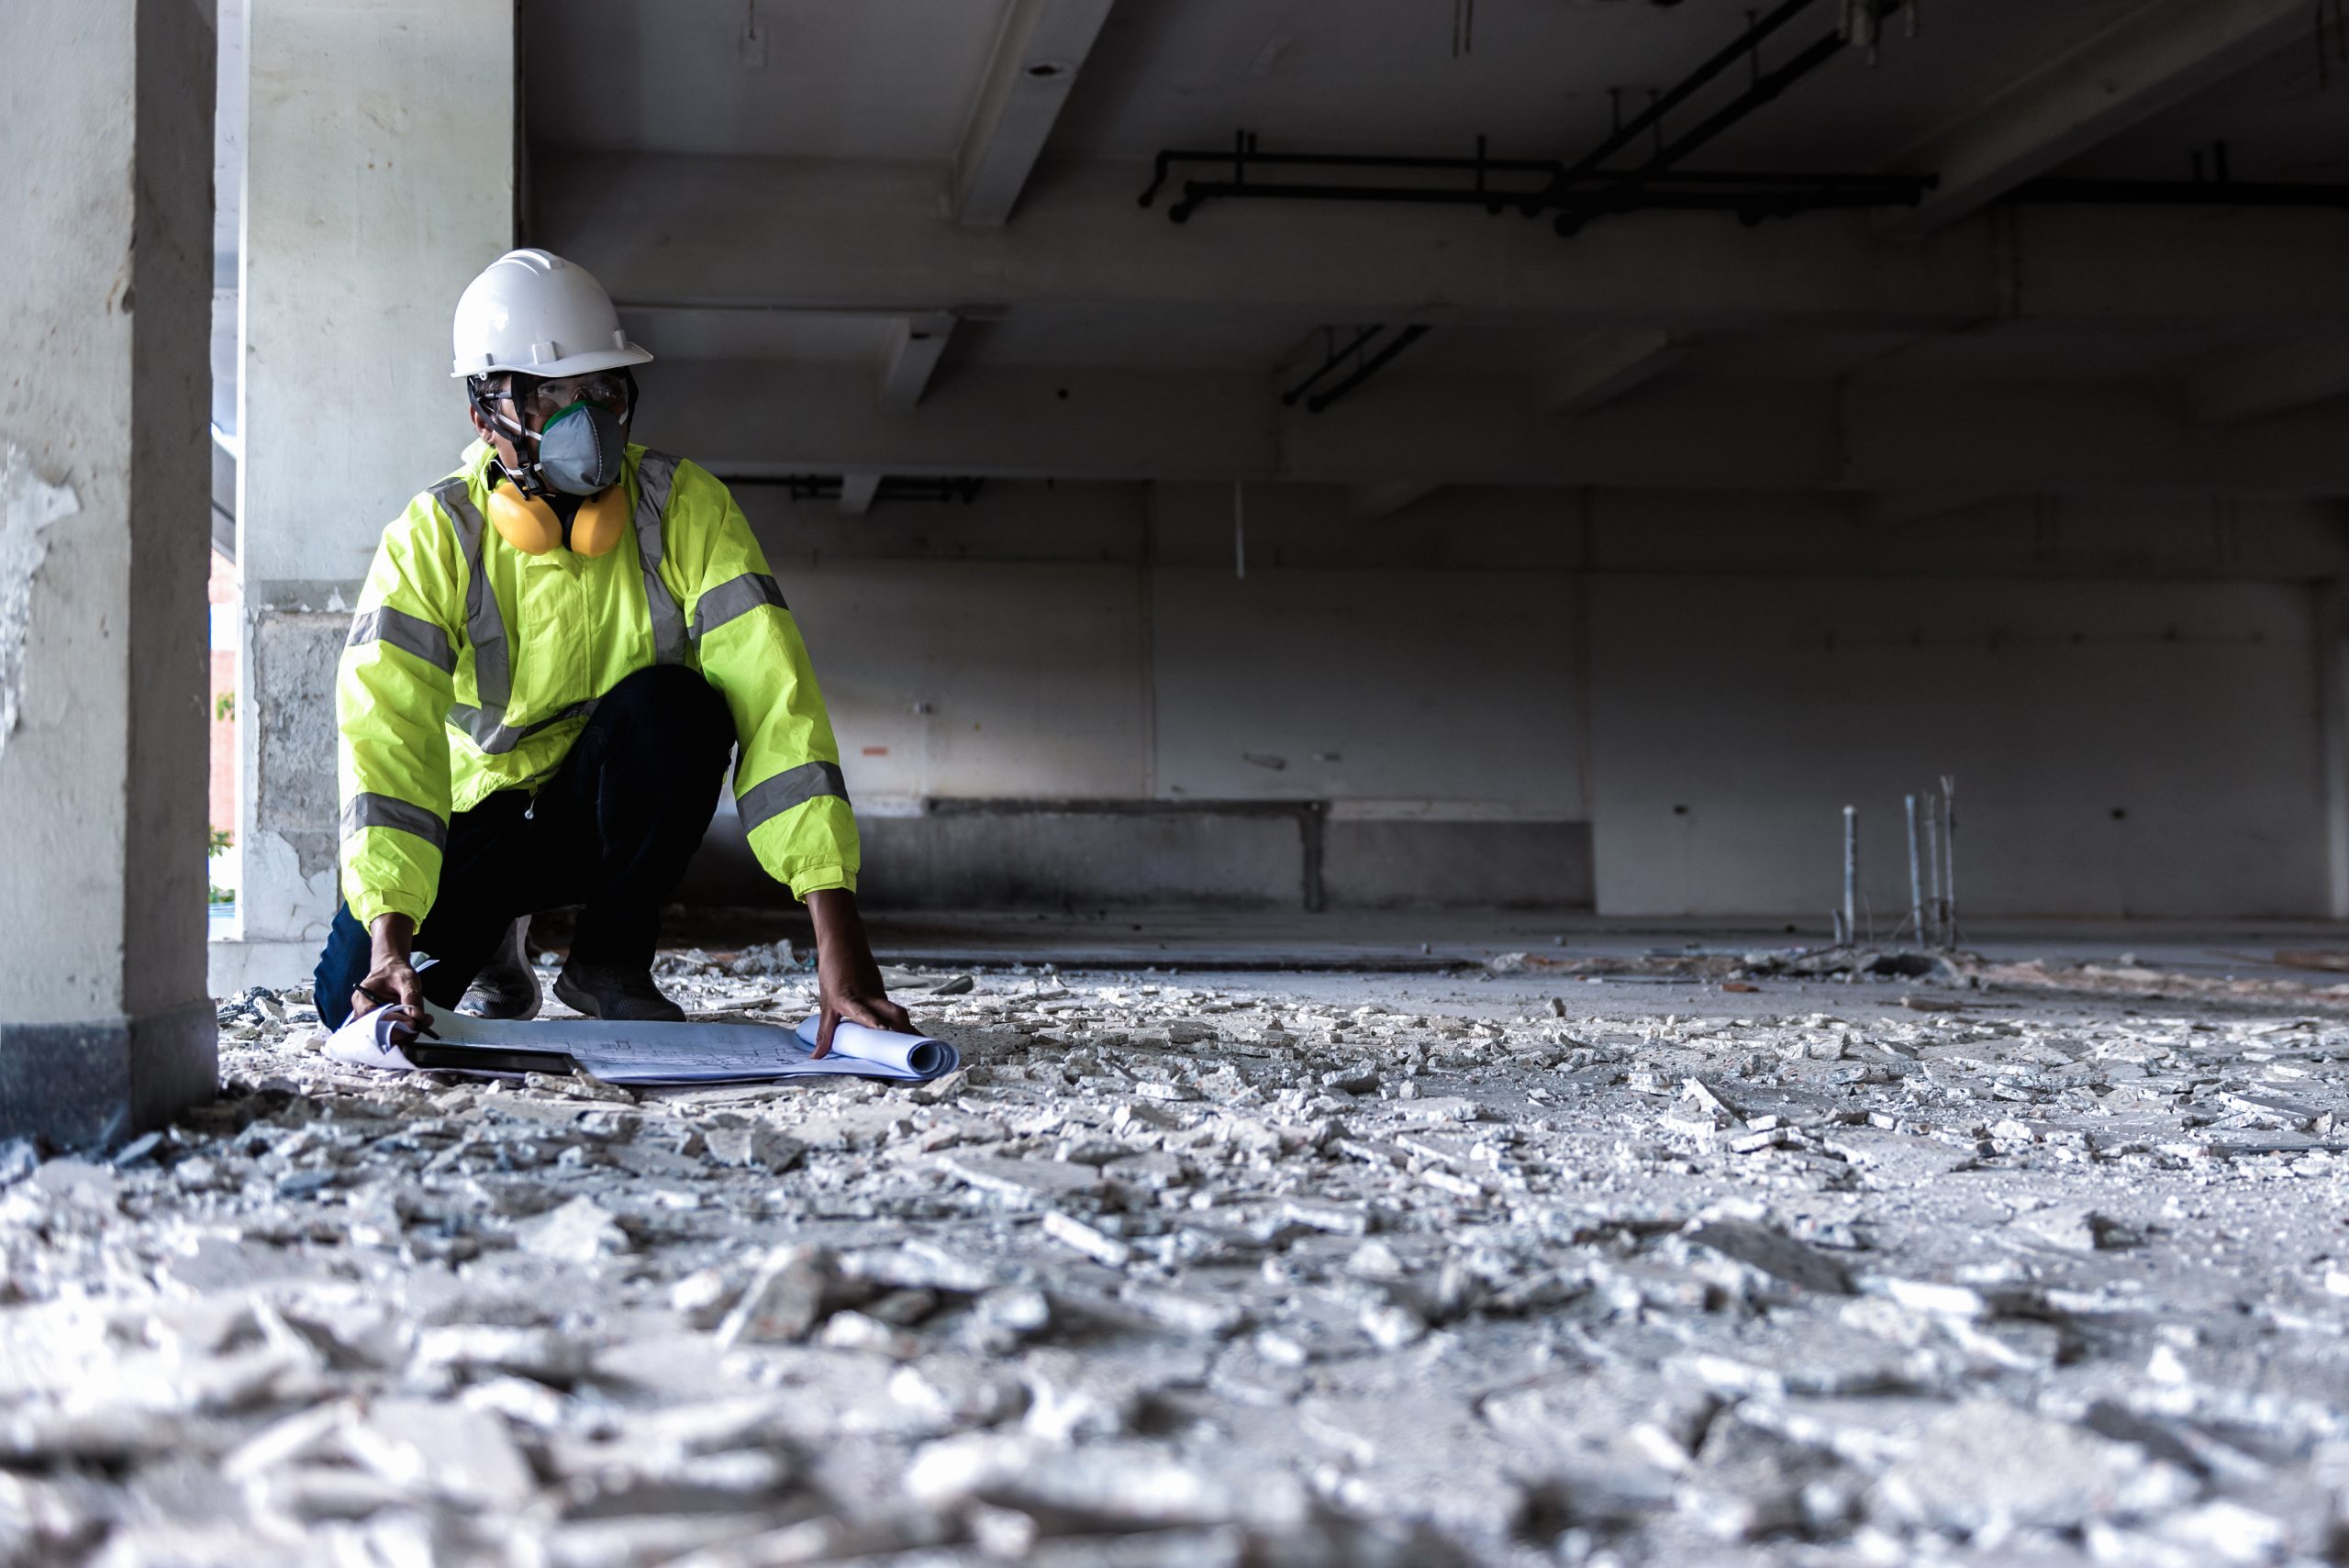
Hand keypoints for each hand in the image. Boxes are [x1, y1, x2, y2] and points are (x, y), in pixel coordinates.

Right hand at [353, 913, 429, 1035]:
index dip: (392, 1021)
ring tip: (424, 1021)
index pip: (373, 1016)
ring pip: (388, 1036)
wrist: (393, 970)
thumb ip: (411, 995)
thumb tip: (417, 1016)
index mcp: (362, 999)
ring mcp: (373, 1021)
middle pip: (378, 1031)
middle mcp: (363, 1013)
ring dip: (408, 1033)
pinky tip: (421, 1023)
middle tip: (421, 1025)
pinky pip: (395, 1034)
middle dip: (402, 1031)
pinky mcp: (384, 1026)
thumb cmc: (395, 972)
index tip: (411, 1022)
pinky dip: (409, 1032)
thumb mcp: (406, 978)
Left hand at [807, 888, 911, 1056]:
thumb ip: (825, 1033)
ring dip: (906, 1027)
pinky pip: (892, 1008)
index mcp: (850, 998)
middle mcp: (869, 997)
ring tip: (915, 1046)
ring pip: (896, 1011)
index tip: (884, 1031)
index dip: (873, 1022)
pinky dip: (899, 1021)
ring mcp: (879, 993)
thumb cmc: (833, 972)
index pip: (863, 1011)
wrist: (844, 944)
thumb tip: (817, 1057)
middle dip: (904, 1029)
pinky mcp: (883, 992)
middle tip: (913, 1048)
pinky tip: (904, 1032)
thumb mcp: (826, 1004)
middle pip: (894, 1012)